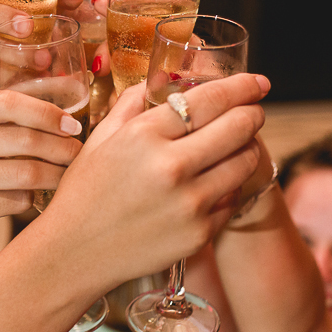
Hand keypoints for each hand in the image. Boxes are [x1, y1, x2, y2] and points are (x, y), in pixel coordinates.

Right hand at [0, 89, 84, 229]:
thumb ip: (9, 113)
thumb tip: (69, 104)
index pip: (8, 103)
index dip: (45, 112)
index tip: (72, 124)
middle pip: (25, 141)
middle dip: (62, 148)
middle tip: (79, 153)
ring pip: (26, 175)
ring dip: (56, 175)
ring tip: (68, 174)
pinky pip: (17, 201)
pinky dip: (34, 197)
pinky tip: (37, 193)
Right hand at [40, 74, 270, 290]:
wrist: (74, 253)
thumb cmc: (83, 194)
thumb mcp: (100, 139)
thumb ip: (134, 103)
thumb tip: (163, 77)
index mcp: (144, 136)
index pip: (211, 99)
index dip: (242, 87)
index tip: (257, 82)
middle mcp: (171, 167)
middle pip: (240, 127)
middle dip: (252, 113)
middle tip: (252, 112)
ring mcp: (189, 203)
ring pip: (246, 162)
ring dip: (247, 149)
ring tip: (233, 148)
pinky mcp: (199, 233)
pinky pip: (232, 198)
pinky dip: (228, 186)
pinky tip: (211, 184)